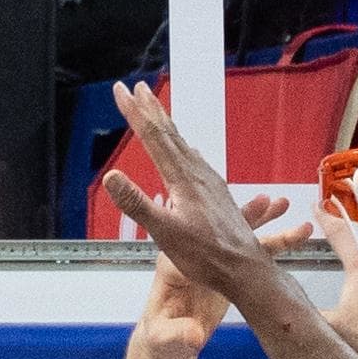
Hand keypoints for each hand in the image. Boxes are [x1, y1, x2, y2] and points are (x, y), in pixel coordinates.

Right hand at [101, 83, 284, 301]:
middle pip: (170, 134)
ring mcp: (210, 184)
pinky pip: (196, 162)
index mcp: (182, 179)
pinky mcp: (217, 195)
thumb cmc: (207, 257)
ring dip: (167, 126)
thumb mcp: (165, 234)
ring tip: (156, 111)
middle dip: (150, 109)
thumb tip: (111, 177)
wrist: (246, 270)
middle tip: (137, 88)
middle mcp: (198, 174)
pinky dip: (184, 148)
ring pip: (183, 145)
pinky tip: (188, 152)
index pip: (153, 137)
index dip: (134, 112)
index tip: (120, 90)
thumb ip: (138, 204)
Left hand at [140, 194, 315, 358]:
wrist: (172, 343)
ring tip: (283, 204)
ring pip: (238, 237)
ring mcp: (212, 264)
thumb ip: (178, 336)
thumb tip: (195, 336)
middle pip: (218, 230)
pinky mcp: (227, 273)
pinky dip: (270, 243)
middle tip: (265, 201)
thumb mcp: (166, 340)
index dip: (212, 228)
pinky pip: (250, 254)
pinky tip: (292, 234)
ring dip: (261, 221)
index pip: (191, 239)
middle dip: (243, 215)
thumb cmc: (162, 340)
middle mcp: (193, 258)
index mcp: (175, 266)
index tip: (234, 219)